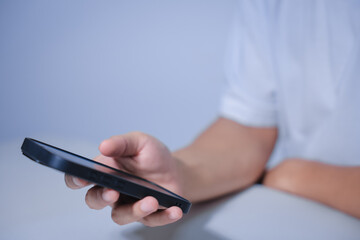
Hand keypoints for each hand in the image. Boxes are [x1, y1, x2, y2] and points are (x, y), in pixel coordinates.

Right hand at [65, 132, 183, 226]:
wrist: (175, 170)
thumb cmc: (152, 156)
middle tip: (113, 192)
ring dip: (135, 210)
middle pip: (95, 200)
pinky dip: (163, 216)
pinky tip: (174, 210)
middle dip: (101, 198)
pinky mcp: (147, 216)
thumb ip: (122, 143)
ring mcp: (128, 205)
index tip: (81, 178)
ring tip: (152, 200)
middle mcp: (112, 190)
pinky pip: (151, 221)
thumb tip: (104, 145)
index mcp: (105, 171)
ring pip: (121, 215)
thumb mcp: (140, 142)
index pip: (82, 177)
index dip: (76, 179)